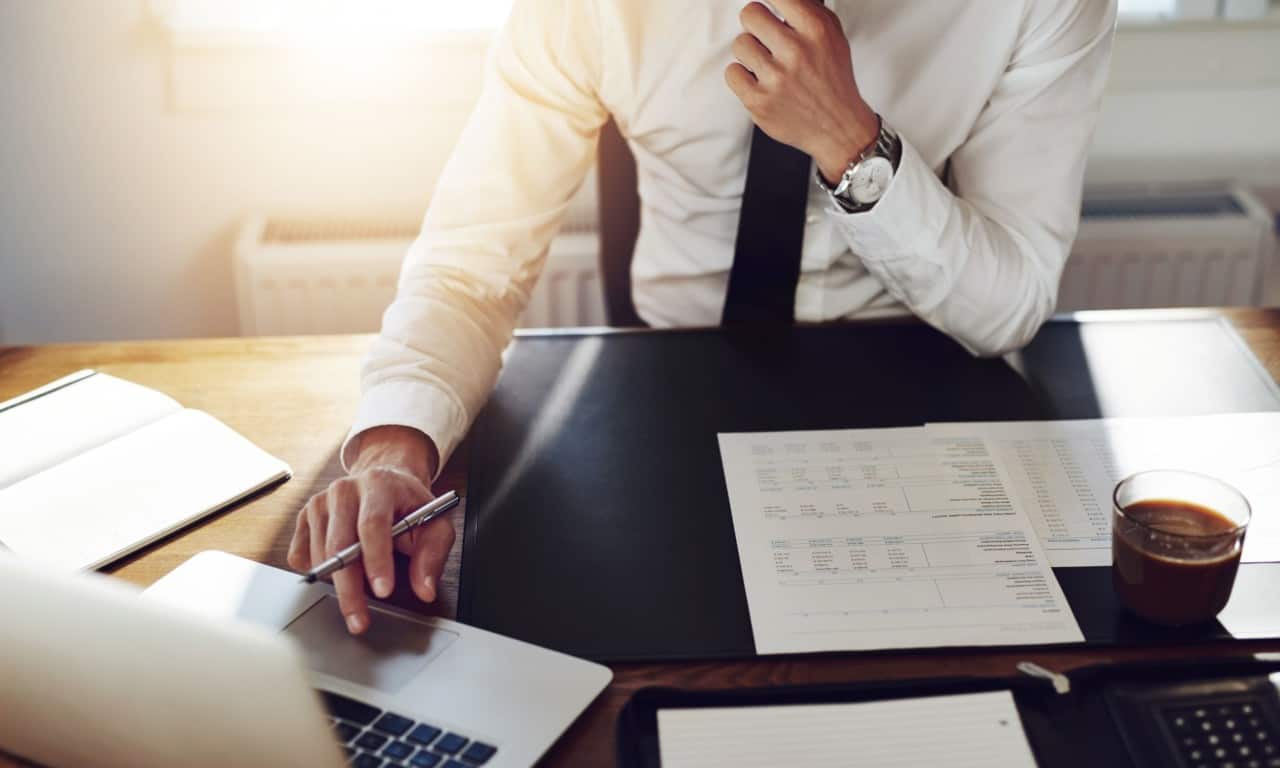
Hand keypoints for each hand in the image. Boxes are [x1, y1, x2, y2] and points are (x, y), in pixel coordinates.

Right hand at [287, 425, 450, 634]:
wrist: (385, 481)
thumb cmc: (409, 504)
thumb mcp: (435, 524)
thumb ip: (433, 555)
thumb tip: (425, 589)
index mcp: (379, 485)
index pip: (373, 524)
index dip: (377, 560)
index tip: (383, 591)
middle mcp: (344, 490)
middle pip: (339, 543)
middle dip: (349, 588)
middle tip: (359, 620)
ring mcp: (320, 502)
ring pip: (319, 554)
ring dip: (336, 583)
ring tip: (358, 595)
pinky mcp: (304, 517)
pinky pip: (300, 556)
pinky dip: (318, 572)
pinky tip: (338, 571)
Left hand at [725, 0, 879, 184]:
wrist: (838, 127)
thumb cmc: (832, 81)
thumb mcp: (833, 37)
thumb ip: (810, 10)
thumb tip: (779, 0)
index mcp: (815, 30)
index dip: (769, 1)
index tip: (768, 7)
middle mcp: (796, 52)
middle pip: (750, 14)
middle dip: (756, 24)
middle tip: (765, 36)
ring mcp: (776, 78)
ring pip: (739, 43)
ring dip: (750, 52)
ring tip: (767, 64)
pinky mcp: (759, 101)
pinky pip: (732, 72)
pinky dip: (742, 76)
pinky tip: (759, 81)